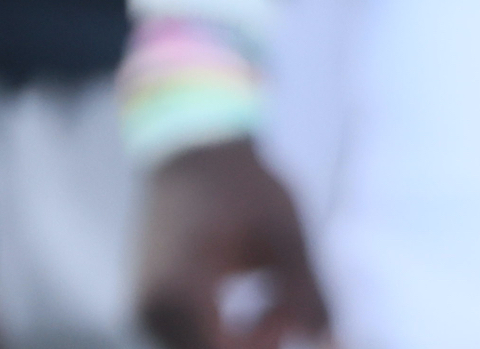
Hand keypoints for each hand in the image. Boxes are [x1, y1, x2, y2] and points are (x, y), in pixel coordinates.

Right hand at [136, 139, 330, 348]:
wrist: (192, 151)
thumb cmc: (240, 186)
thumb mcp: (284, 236)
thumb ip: (308, 295)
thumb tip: (332, 343)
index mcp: (179, 293)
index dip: (263, 344)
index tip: (290, 315)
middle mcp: (152, 311)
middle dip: (257, 343)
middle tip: (287, 309)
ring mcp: (147, 312)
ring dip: (243, 342)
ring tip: (274, 303)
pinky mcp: (153, 308)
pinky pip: (194, 340)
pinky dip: (226, 334)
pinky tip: (254, 306)